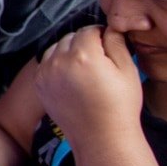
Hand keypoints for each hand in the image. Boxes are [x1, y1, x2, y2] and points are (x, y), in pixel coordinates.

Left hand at [35, 26, 141, 141]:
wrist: (101, 138)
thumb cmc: (119, 106)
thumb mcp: (127, 70)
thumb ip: (116, 42)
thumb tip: (108, 27)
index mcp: (83, 55)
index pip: (89, 29)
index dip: (101, 35)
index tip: (109, 46)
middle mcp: (59, 61)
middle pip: (70, 37)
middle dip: (84, 42)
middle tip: (99, 60)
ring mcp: (46, 73)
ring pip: (56, 48)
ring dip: (68, 51)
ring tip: (85, 69)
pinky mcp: (39, 84)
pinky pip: (47, 62)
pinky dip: (57, 64)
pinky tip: (72, 78)